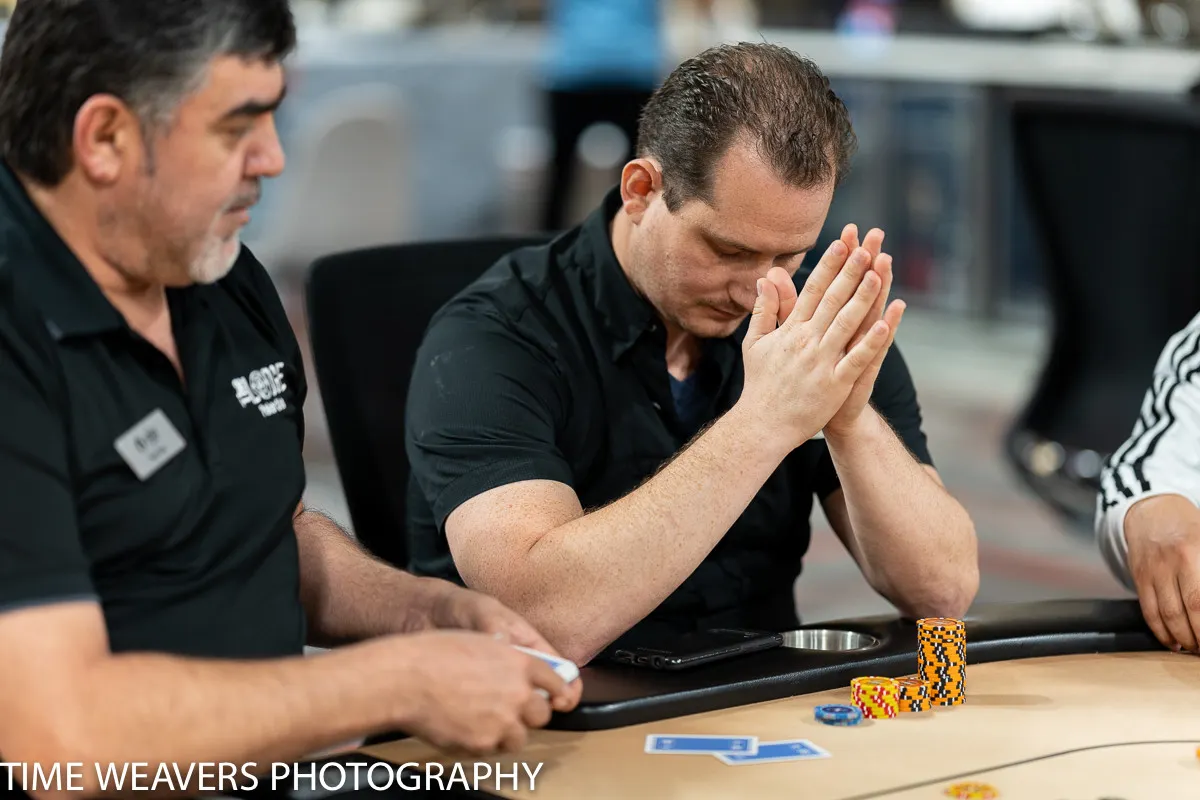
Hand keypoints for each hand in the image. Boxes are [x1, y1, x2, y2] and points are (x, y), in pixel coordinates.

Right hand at [392, 630, 577, 754]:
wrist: (406, 679)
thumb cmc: (436, 654)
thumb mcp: (481, 642)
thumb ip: (506, 657)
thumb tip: (515, 670)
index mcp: (519, 664)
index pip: (555, 681)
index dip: (558, 690)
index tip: (557, 697)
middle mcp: (517, 693)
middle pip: (541, 714)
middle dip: (529, 714)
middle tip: (510, 710)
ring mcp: (501, 721)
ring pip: (519, 737)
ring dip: (507, 732)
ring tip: (485, 721)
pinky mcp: (482, 743)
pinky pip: (491, 749)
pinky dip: (482, 743)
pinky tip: (464, 727)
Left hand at [427, 583, 583, 707]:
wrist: (424, 616)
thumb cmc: (459, 607)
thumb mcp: (481, 611)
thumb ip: (495, 628)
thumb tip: (506, 646)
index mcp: (528, 644)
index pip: (557, 668)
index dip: (567, 686)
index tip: (564, 700)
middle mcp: (517, 666)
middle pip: (542, 692)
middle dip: (543, 705)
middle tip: (533, 713)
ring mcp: (498, 681)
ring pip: (519, 704)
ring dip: (519, 714)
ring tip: (509, 719)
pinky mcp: (477, 694)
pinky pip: (492, 710)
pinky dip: (493, 717)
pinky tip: (485, 722)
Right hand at [739, 233, 892, 449]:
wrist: (763, 424)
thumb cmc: (761, 383)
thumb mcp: (755, 342)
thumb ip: (764, 309)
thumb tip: (766, 278)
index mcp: (790, 330)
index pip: (812, 290)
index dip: (829, 266)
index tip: (842, 243)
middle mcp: (806, 341)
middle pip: (832, 300)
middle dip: (850, 272)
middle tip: (866, 247)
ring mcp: (821, 362)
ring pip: (846, 324)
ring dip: (863, 298)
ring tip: (879, 273)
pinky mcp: (834, 384)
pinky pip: (856, 359)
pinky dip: (870, 342)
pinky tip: (886, 324)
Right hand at [1124, 494, 1199, 652]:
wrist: (1152, 512)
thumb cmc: (1190, 528)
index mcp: (1194, 553)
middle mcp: (1171, 563)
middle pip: (1186, 611)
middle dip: (1199, 637)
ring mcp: (1152, 572)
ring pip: (1166, 615)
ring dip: (1182, 638)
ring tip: (1194, 648)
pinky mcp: (1139, 578)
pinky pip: (1149, 611)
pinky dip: (1161, 631)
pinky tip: (1174, 642)